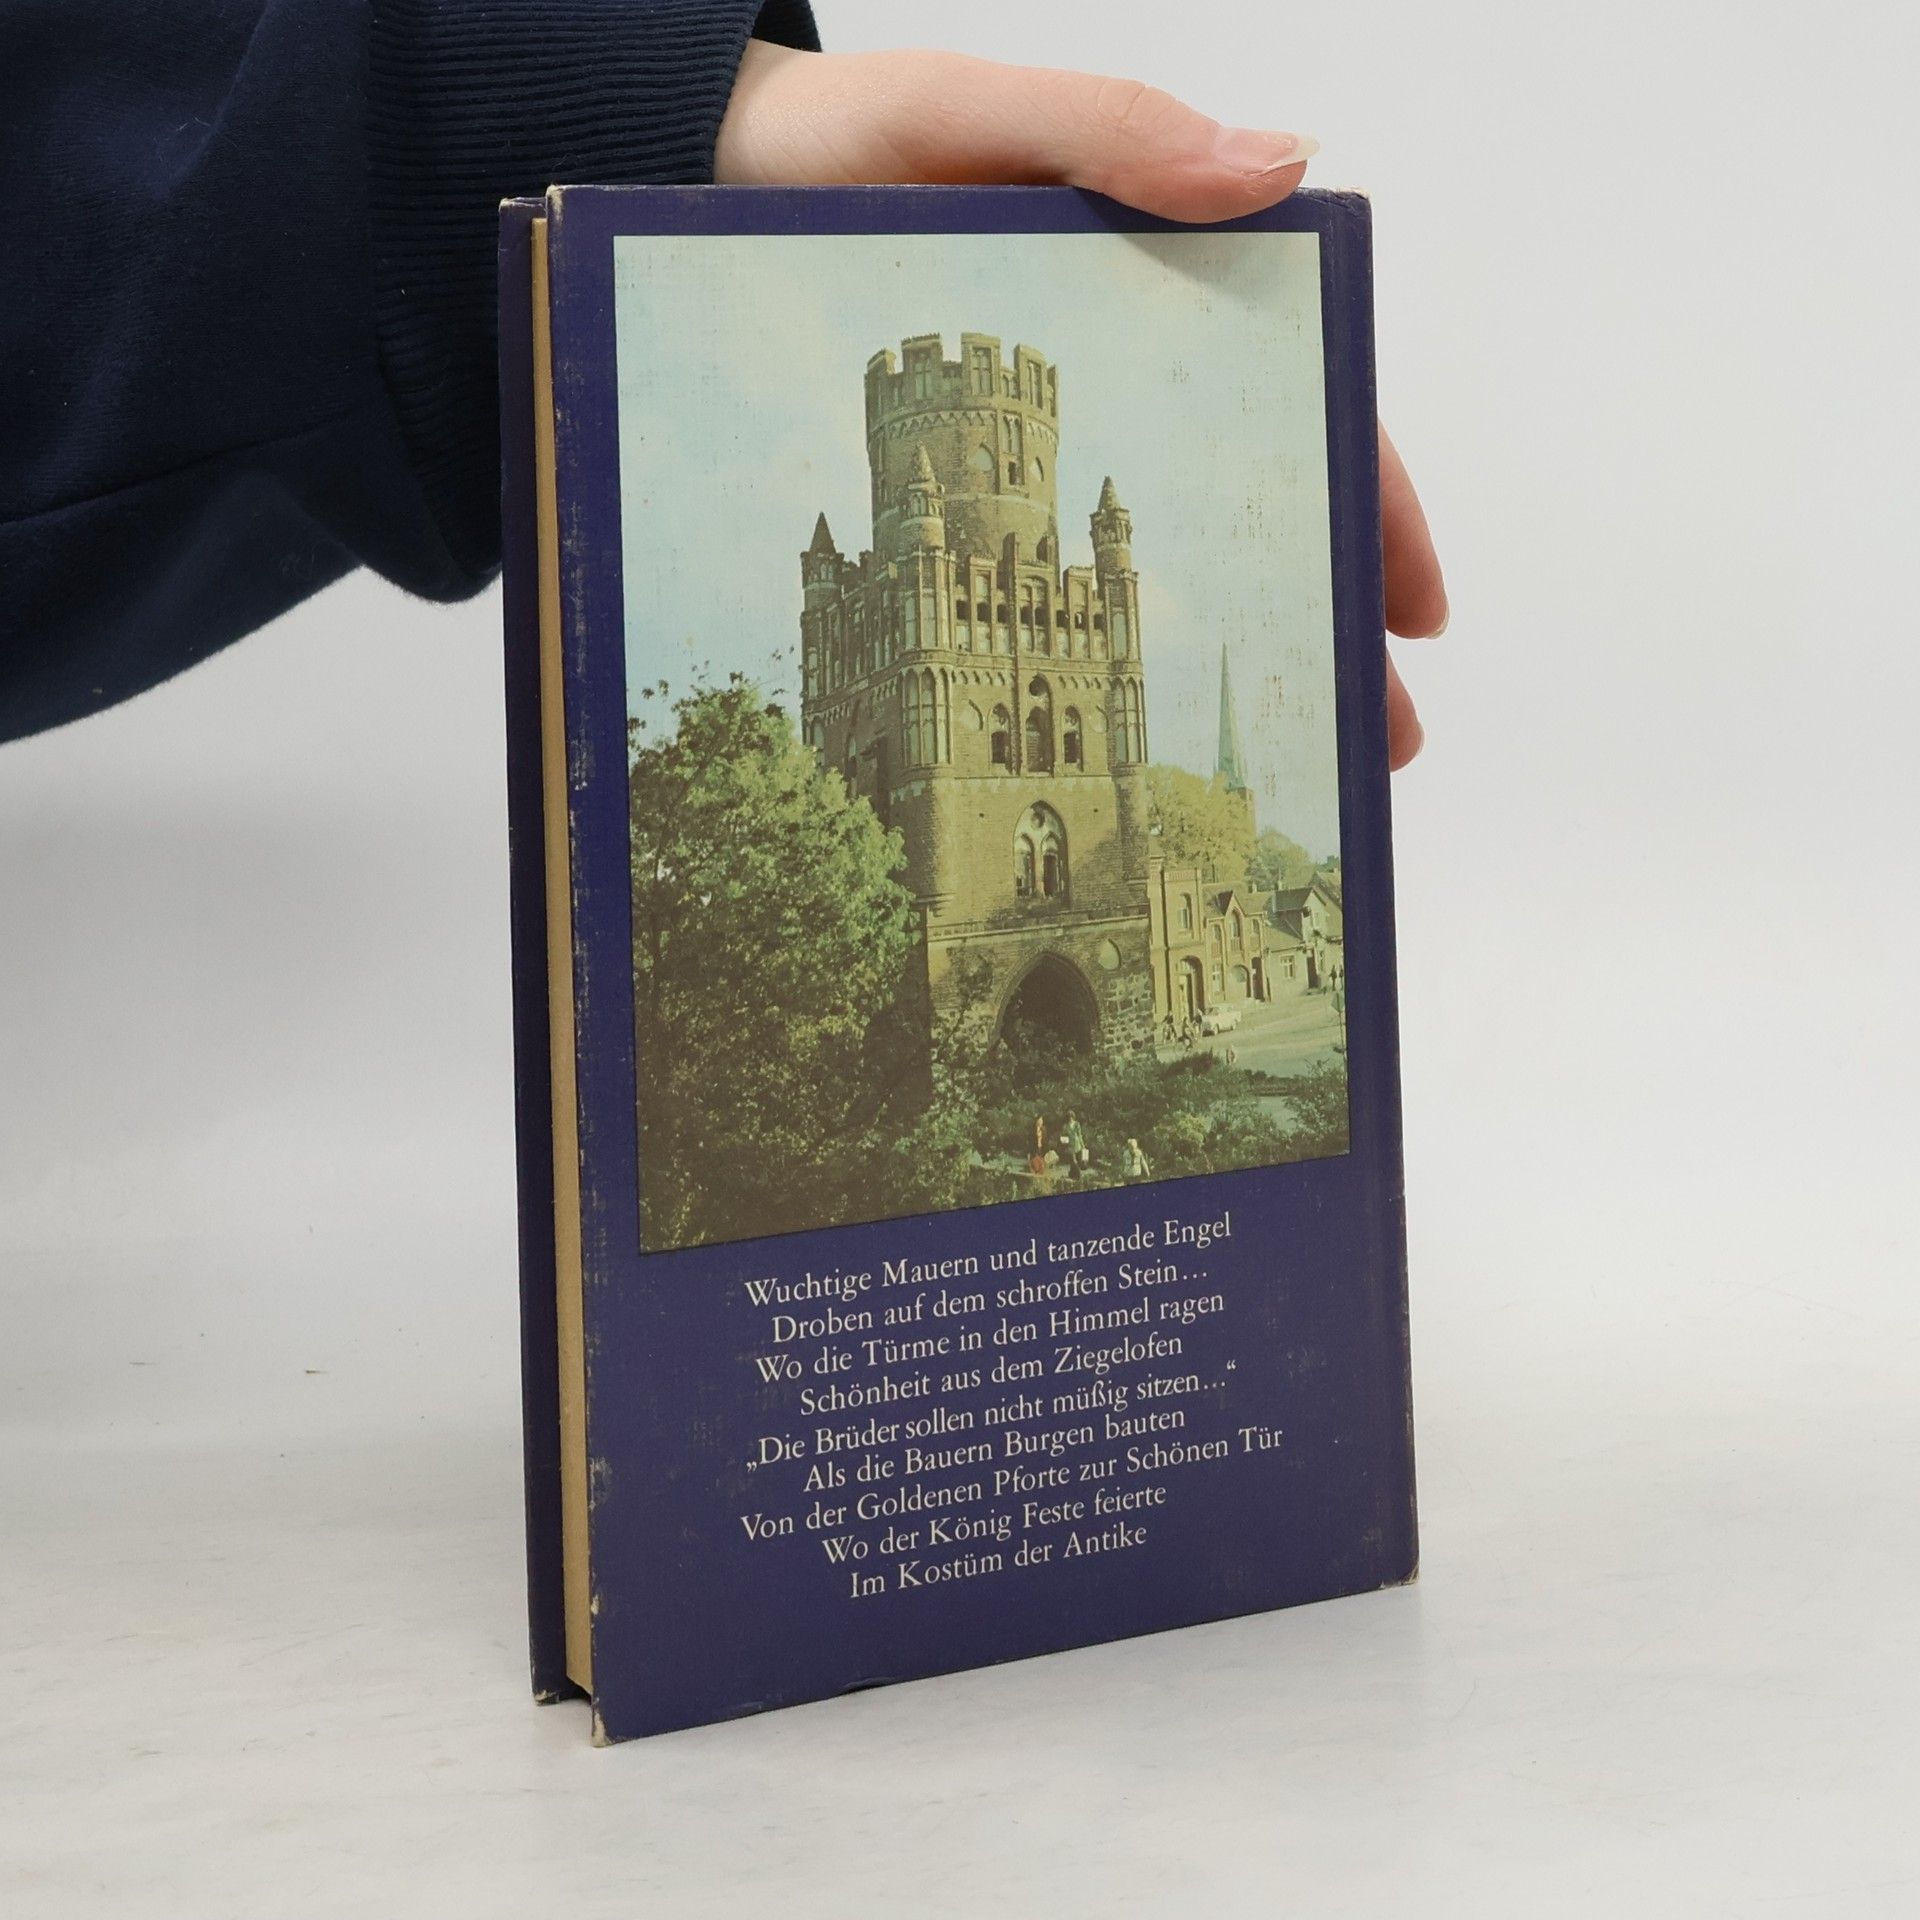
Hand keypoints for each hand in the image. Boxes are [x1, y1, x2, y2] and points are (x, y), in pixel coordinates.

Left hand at [717, 44, 1445, 768]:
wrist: (721, 176)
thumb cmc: (854, 141)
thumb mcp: (981, 113)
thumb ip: (1116, 132)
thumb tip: (1281, 168)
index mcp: (1158, 284)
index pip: (1300, 399)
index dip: (1371, 505)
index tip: (1409, 607)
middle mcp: (1124, 371)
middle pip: (1252, 502)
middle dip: (1321, 616)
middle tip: (1380, 735)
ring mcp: (1043, 438)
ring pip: (1158, 562)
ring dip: (1227, 657)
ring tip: (1278, 758)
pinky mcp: (963, 483)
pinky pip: (1038, 583)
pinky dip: (1089, 658)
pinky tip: (1122, 729)